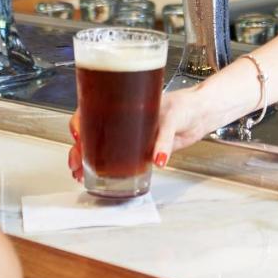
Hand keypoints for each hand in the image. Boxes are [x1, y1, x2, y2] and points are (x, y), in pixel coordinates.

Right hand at [66, 87, 219, 182]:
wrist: (201, 115)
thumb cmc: (186, 106)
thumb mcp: (172, 118)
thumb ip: (164, 139)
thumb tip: (157, 158)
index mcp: (126, 103)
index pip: (94, 108)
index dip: (81, 121)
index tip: (77, 134)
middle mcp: (123, 118)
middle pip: (91, 130)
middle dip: (78, 147)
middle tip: (76, 163)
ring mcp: (128, 133)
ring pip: (100, 145)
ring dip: (86, 159)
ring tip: (80, 173)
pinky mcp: (138, 149)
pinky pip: (117, 158)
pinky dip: (105, 167)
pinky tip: (95, 174)